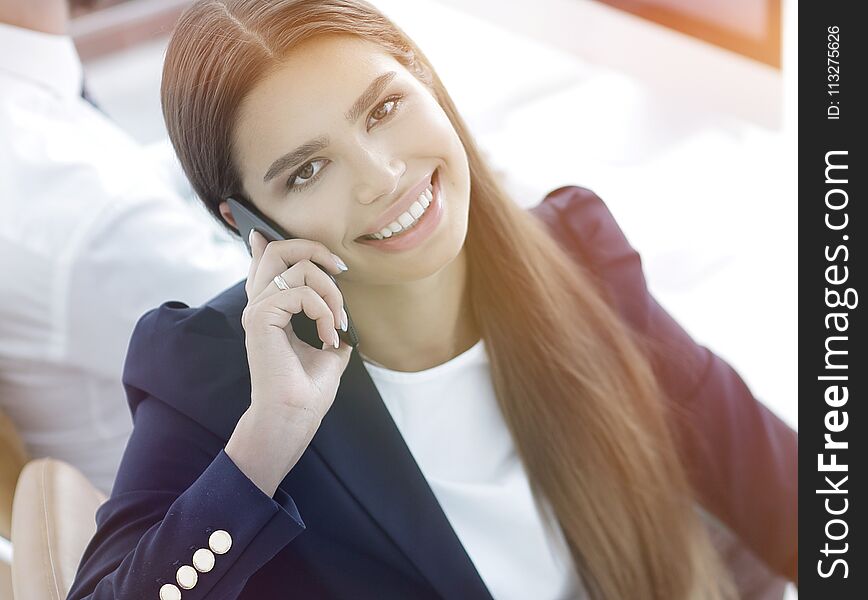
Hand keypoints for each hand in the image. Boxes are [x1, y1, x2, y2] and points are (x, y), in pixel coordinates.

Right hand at [226, 230, 352, 494]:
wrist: (293, 417)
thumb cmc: (306, 391)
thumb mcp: (326, 351)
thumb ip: (329, 327)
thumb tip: (344, 323)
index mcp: (270, 309)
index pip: (263, 262)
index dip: (269, 240)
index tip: (275, 231)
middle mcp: (260, 305)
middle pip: (278, 249)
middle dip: (315, 250)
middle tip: (341, 272)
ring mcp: (258, 310)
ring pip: (297, 266)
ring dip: (330, 291)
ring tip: (338, 322)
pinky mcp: (261, 318)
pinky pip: (300, 292)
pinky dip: (324, 310)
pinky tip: (328, 336)